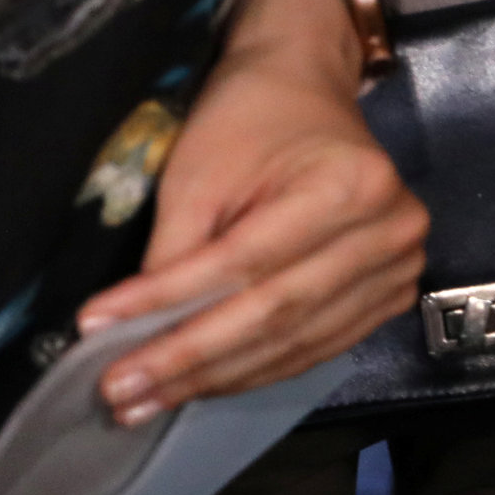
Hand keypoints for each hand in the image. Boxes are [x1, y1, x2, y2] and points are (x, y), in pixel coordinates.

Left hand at [77, 0, 425, 421]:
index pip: (241, 265)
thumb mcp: (195, 175)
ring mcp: (397, 268)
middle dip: (186, 362)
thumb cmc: (245, 121)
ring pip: (293, 345)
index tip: (97, 331)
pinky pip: (314, 349)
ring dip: (214, 380)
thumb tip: (135, 332)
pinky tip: (198, 388)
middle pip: (273, 316)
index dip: (165, 305)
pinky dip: (252, 371)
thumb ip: (173, 255)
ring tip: (145, 403)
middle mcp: (388, 233)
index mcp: (348, 188)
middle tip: (119, 393)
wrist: (303, 91)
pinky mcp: (387, 295)